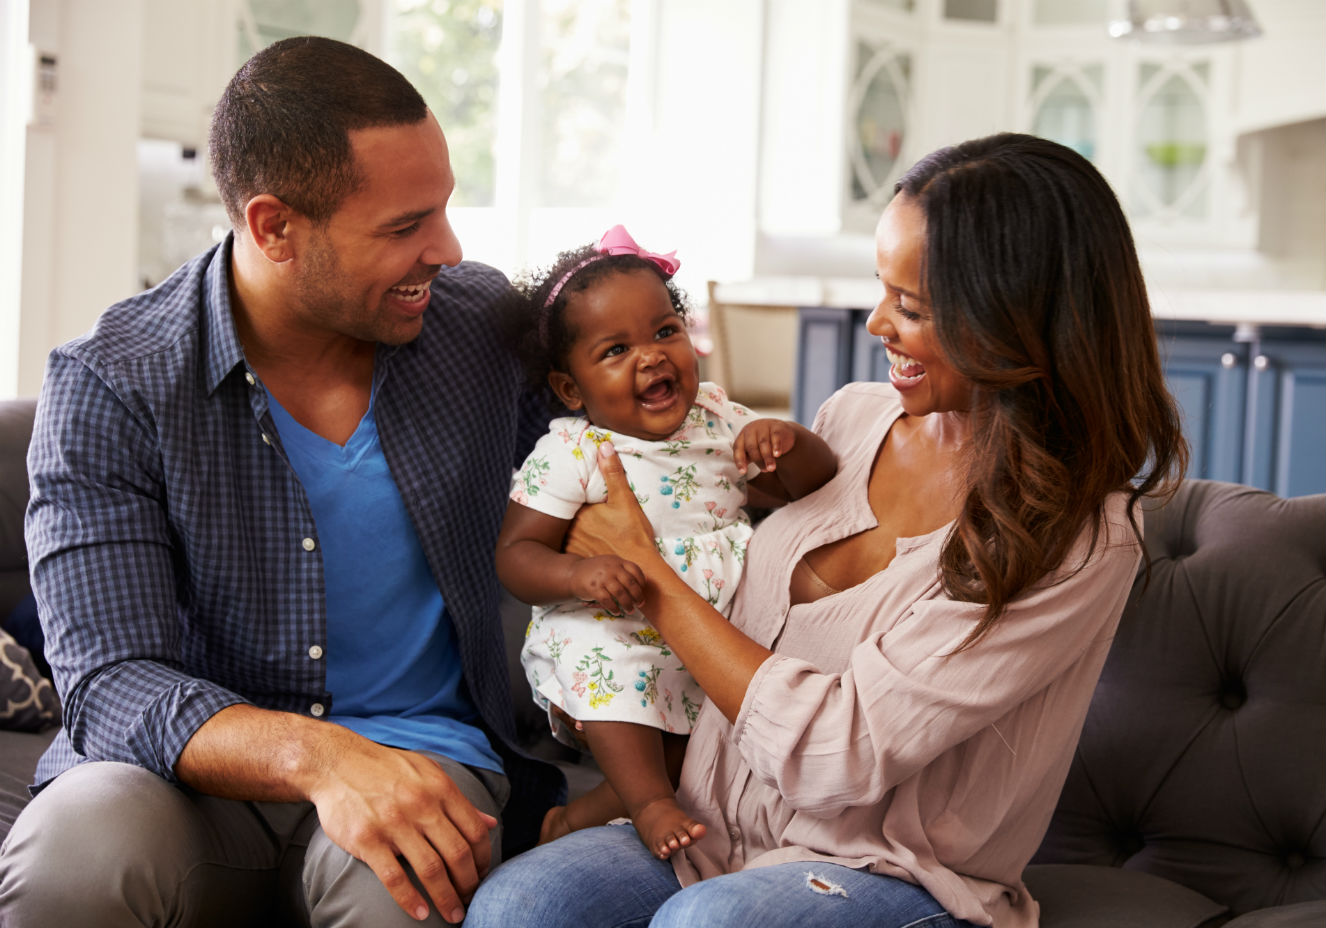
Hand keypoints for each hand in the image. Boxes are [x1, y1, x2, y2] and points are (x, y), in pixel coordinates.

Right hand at [306, 738, 497, 922]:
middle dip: (469, 884)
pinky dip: (410, 899)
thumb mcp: (428, 773)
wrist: (336, 762)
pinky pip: (394, 877)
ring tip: (453, 914)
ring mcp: (394, 823)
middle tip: (471, 901)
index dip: (483, 859)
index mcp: (440, 789)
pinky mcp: (367, 839)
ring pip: (431, 869)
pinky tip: (420, 913)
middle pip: (457, 854)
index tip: (481, 876)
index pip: (475, 831)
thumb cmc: (386, 769)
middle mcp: (421, 805)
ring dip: (446, 898)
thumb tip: (490, 822)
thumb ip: (458, 800)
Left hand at [565, 442, 658, 567]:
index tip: (571, 486)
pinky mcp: (576, 559)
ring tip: (578, 524)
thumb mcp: (625, 500)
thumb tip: (604, 446)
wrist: (639, 567)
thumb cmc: (634, 534)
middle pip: (563, 513)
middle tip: (575, 506)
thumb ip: (612, 473)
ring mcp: (571, 545)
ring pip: (562, 530)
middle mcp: (570, 528)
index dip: (570, 491)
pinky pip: (565, 548)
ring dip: (565, 526)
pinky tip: (580, 542)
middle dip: (566, 508)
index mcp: (579, 511)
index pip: (566, 496)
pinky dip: (569, 543)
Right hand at [569, 554, 646, 613]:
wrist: (573, 573)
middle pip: (630, 583)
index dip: (641, 581)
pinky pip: (607, 600)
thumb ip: (622, 570)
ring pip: (620, 593)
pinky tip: (617, 611)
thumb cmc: (595, 571)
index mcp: (617, 561)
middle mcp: (611, 568)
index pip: (635, 569)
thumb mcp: (609, 564)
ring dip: (627, 604)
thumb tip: (640, 585)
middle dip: (637, 596)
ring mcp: (602, 578)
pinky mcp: (594, 588)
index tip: (643, 589)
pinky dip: (614, 607)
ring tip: (630, 610)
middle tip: (640, 604)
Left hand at [734, 417, 799, 474]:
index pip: (738, 448)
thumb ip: (747, 458)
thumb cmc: (762, 442)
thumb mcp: (753, 449)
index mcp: (742, 436)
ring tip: (771, 468)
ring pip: (763, 443)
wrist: (780, 430)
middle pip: (751, 446)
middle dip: (758, 460)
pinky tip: (777, 455)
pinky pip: (775, 437)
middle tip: (765, 470)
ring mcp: (763, 426)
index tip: (743, 472)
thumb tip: (743, 471)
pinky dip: (776, 446)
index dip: (739, 460)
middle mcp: (751, 430)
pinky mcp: (776, 426)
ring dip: (767, 457)